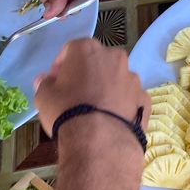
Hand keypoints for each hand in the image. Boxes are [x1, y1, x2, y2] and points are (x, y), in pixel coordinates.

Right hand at [34, 39, 148, 137]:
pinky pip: (129, 96)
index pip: (71, 49)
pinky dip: (122, 103)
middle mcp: (114, 57)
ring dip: (106, 87)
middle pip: (98, 60)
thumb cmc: (67, 110)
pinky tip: (112, 119)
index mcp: (88, 49)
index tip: (56, 79)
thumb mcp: (44, 97)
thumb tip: (46, 80)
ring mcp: (133, 78)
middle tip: (75, 92)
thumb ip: (45, 83)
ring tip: (95, 108)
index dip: (61, 64)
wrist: (100, 139)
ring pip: (116, 78)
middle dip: (87, 72)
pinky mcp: (144, 98)